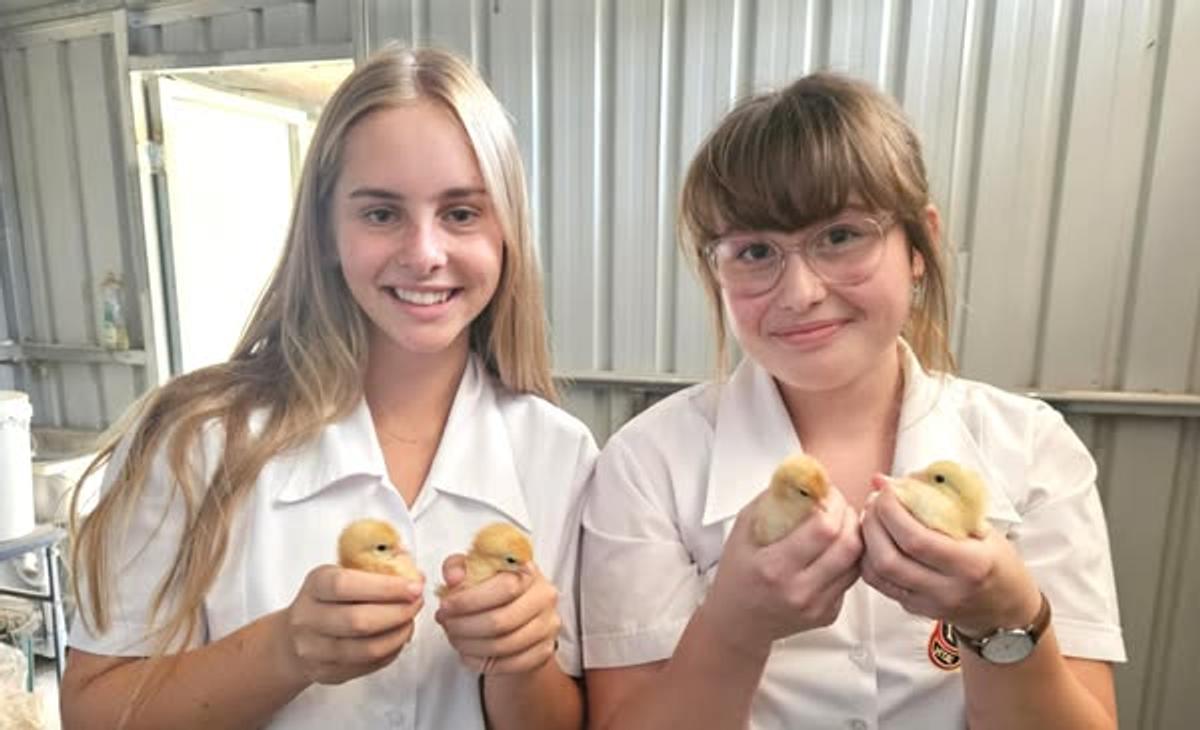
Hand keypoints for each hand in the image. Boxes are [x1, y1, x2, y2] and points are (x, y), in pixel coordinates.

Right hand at [280, 564, 424, 684]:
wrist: (292, 638)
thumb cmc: (326, 600)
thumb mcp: (341, 573)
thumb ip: (375, 570)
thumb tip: (415, 575)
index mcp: (315, 585)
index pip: (346, 585)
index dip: (385, 587)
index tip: (413, 587)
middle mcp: (308, 618)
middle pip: (359, 621)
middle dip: (398, 613)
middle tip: (417, 604)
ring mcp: (314, 650)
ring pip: (366, 649)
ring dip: (398, 635)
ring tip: (409, 622)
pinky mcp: (325, 673)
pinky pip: (367, 666)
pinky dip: (390, 652)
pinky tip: (397, 638)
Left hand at [435, 556, 560, 674]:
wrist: (516, 614)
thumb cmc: (492, 588)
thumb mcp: (473, 570)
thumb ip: (458, 567)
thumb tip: (453, 578)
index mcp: (529, 571)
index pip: (505, 587)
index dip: (470, 600)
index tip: (445, 607)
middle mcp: (544, 597)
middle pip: (502, 620)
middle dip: (464, 626)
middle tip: (446, 625)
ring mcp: (547, 626)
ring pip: (504, 645)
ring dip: (470, 645)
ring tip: (453, 638)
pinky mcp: (544, 651)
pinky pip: (510, 664)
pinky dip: (482, 662)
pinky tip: (468, 654)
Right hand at [703, 485, 862, 653]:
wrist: (737, 623)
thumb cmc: (737, 574)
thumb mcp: (742, 530)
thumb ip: (771, 500)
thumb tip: (801, 475)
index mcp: (774, 568)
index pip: (823, 529)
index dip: (833, 504)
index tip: (828, 493)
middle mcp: (799, 590)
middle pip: (848, 544)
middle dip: (849, 516)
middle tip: (839, 505)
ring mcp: (817, 606)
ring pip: (857, 561)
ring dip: (854, 535)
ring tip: (840, 523)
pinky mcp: (829, 615)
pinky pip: (851, 578)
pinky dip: (848, 558)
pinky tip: (833, 549)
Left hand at [860, 476, 1040, 633]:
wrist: (1006, 609)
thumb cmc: (997, 563)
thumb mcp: (981, 526)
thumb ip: (938, 501)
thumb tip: (890, 480)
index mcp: (969, 565)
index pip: (916, 539)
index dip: (893, 512)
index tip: (888, 492)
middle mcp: (946, 589)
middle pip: (889, 559)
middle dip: (873, 524)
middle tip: (875, 502)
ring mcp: (928, 603)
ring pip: (877, 573)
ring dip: (866, 540)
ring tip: (873, 517)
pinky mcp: (913, 609)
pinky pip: (878, 584)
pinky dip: (869, 557)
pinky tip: (875, 539)